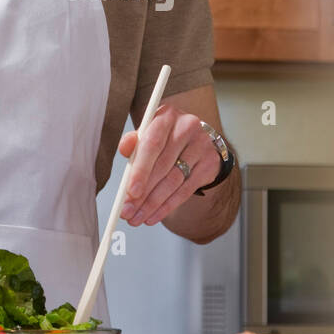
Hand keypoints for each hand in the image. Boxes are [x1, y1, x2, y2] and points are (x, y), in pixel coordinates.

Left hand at [116, 105, 220, 226]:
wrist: (199, 141)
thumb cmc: (167, 138)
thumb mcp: (149, 134)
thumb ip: (134, 142)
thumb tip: (124, 149)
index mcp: (167, 116)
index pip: (152, 144)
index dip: (140, 170)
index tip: (130, 192)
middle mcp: (187, 126)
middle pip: (162, 166)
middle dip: (143, 193)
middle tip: (128, 211)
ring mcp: (201, 145)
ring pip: (173, 181)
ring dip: (153, 203)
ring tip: (137, 217)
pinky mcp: (209, 163)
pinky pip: (185, 190)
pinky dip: (167, 206)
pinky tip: (153, 216)